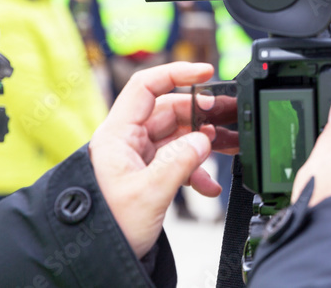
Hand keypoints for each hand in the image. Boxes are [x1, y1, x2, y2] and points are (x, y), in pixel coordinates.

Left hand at [89, 62, 220, 259]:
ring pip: (179, 136)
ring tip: (231, 147)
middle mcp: (128, 140)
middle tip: (229, 117)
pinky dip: (197, 170)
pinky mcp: (149, 174)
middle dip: (203, 114)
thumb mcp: (148, 194)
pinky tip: (209, 185)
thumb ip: (180, 161)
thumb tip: (204, 139)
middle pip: (171, 110)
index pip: (146, 86)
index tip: (206, 72)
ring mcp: (139, 157)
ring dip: (205, 143)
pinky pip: (178, 160)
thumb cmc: (107, 226)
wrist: (99, 259)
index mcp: (118, 134)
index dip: (177, 74)